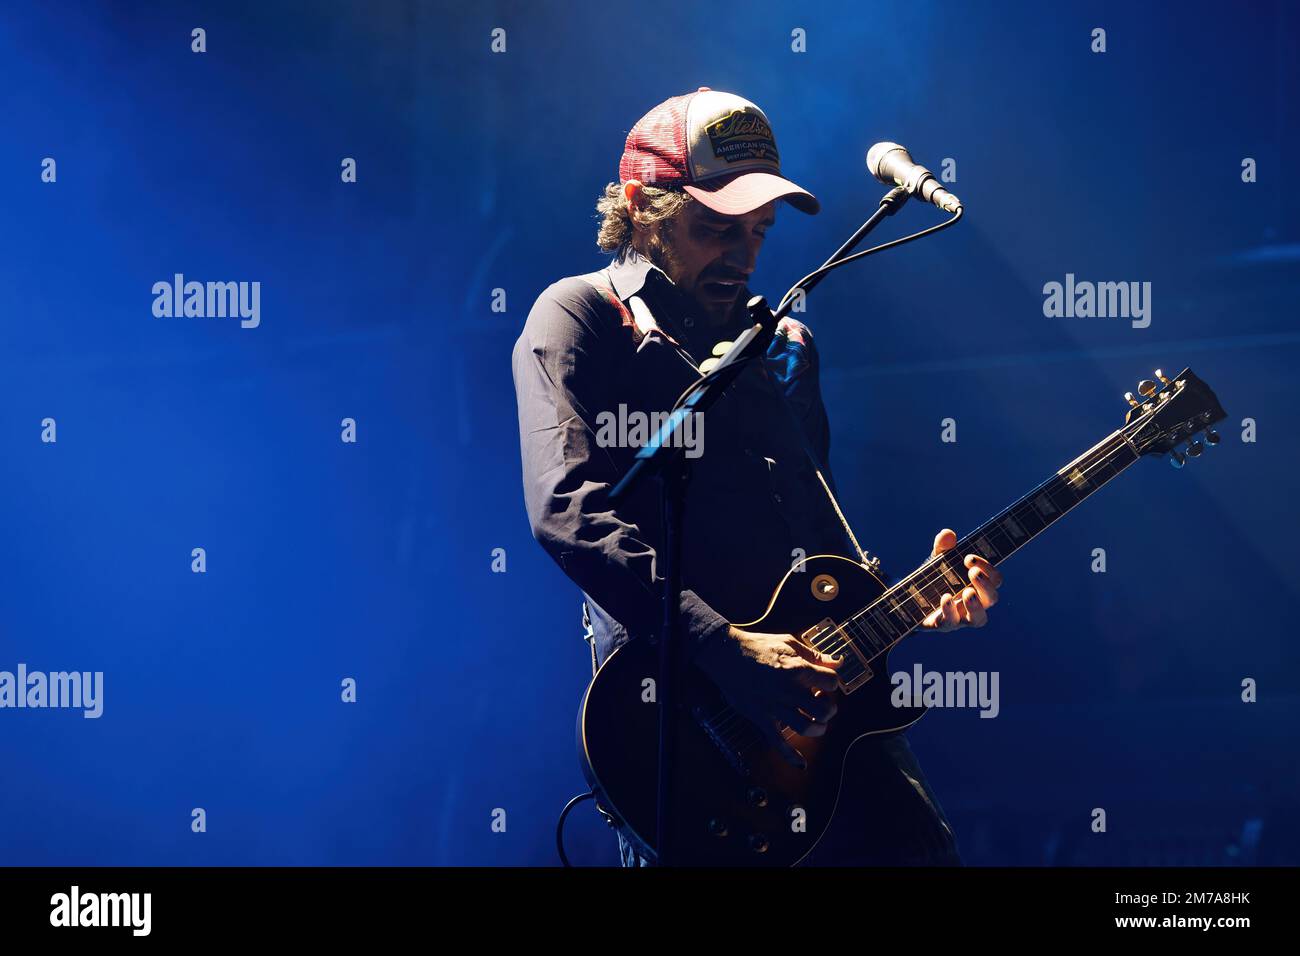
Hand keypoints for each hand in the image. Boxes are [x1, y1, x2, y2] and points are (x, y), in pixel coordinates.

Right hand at [693, 626, 843, 768]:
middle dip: (829, 708)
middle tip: (821, 702)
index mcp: (798, 670)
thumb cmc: (757, 646)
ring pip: (807, 727)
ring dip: (818, 728)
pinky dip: (790, 756)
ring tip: (816, 721)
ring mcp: (775, 707)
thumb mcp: (789, 642)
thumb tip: (837, 662)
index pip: (832, 682)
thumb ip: (814, 655)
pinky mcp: (762, 718)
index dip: (832, 683)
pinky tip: (801, 763)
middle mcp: (789, 691)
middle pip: (824, 709)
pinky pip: (777, 742)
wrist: (726, 654)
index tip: (824, 682)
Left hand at [920, 528, 1003, 630]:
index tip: (968, 558)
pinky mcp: (941, 625)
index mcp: (978, 587)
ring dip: (975, 606)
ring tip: (967, 592)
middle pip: (992, 599)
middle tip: (972, 572)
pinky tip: (944, 598)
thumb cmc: (932, 580)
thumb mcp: (937, 561)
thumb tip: (947, 534)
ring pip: (979, 619)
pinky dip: (949, 611)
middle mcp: (974, 604)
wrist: (909, 599)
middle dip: (985, 585)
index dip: (988, 568)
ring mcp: (960, 618)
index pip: (995, 579)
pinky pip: (950, 623)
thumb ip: (942, 548)